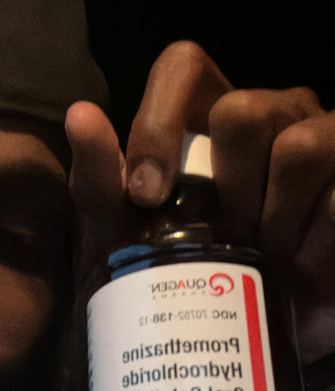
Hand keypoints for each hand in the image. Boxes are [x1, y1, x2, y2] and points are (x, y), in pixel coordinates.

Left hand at [66, 41, 333, 362]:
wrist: (255, 322)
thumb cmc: (186, 268)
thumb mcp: (130, 234)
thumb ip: (103, 183)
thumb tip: (79, 116)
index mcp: (208, 119)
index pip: (182, 69)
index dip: (159, 123)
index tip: (146, 194)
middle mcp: (268, 116)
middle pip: (241, 112)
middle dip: (226, 187)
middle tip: (227, 232)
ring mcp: (320, 139)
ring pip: (298, 147)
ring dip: (273, 217)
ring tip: (267, 252)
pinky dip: (312, 240)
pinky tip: (301, 263)